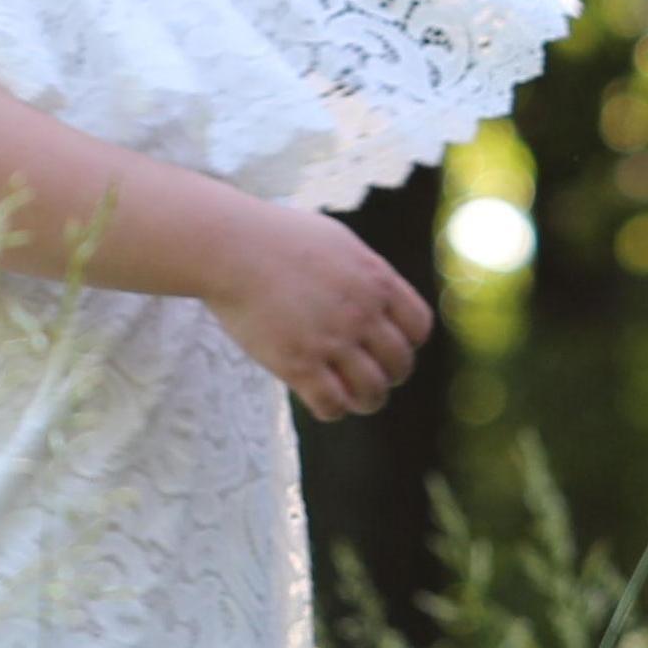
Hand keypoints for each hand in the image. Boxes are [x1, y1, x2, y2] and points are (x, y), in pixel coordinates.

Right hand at [206, 201, 434, 419]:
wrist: (229, 246)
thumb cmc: (276, 237)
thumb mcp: (337, 242)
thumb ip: (364, 271)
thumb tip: (380, 292)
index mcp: (376, 280)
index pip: (418, 328)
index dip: (407, 343)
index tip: (385, 346)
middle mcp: (361, 312)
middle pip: (399, 364)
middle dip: (388, 375)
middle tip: (368, 376)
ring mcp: (331, 340)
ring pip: (372, 392)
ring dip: (365, 400)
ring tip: (351, 397)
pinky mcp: (298, 364)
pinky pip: (332, 405)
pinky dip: (333, 409)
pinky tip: (321, 400)